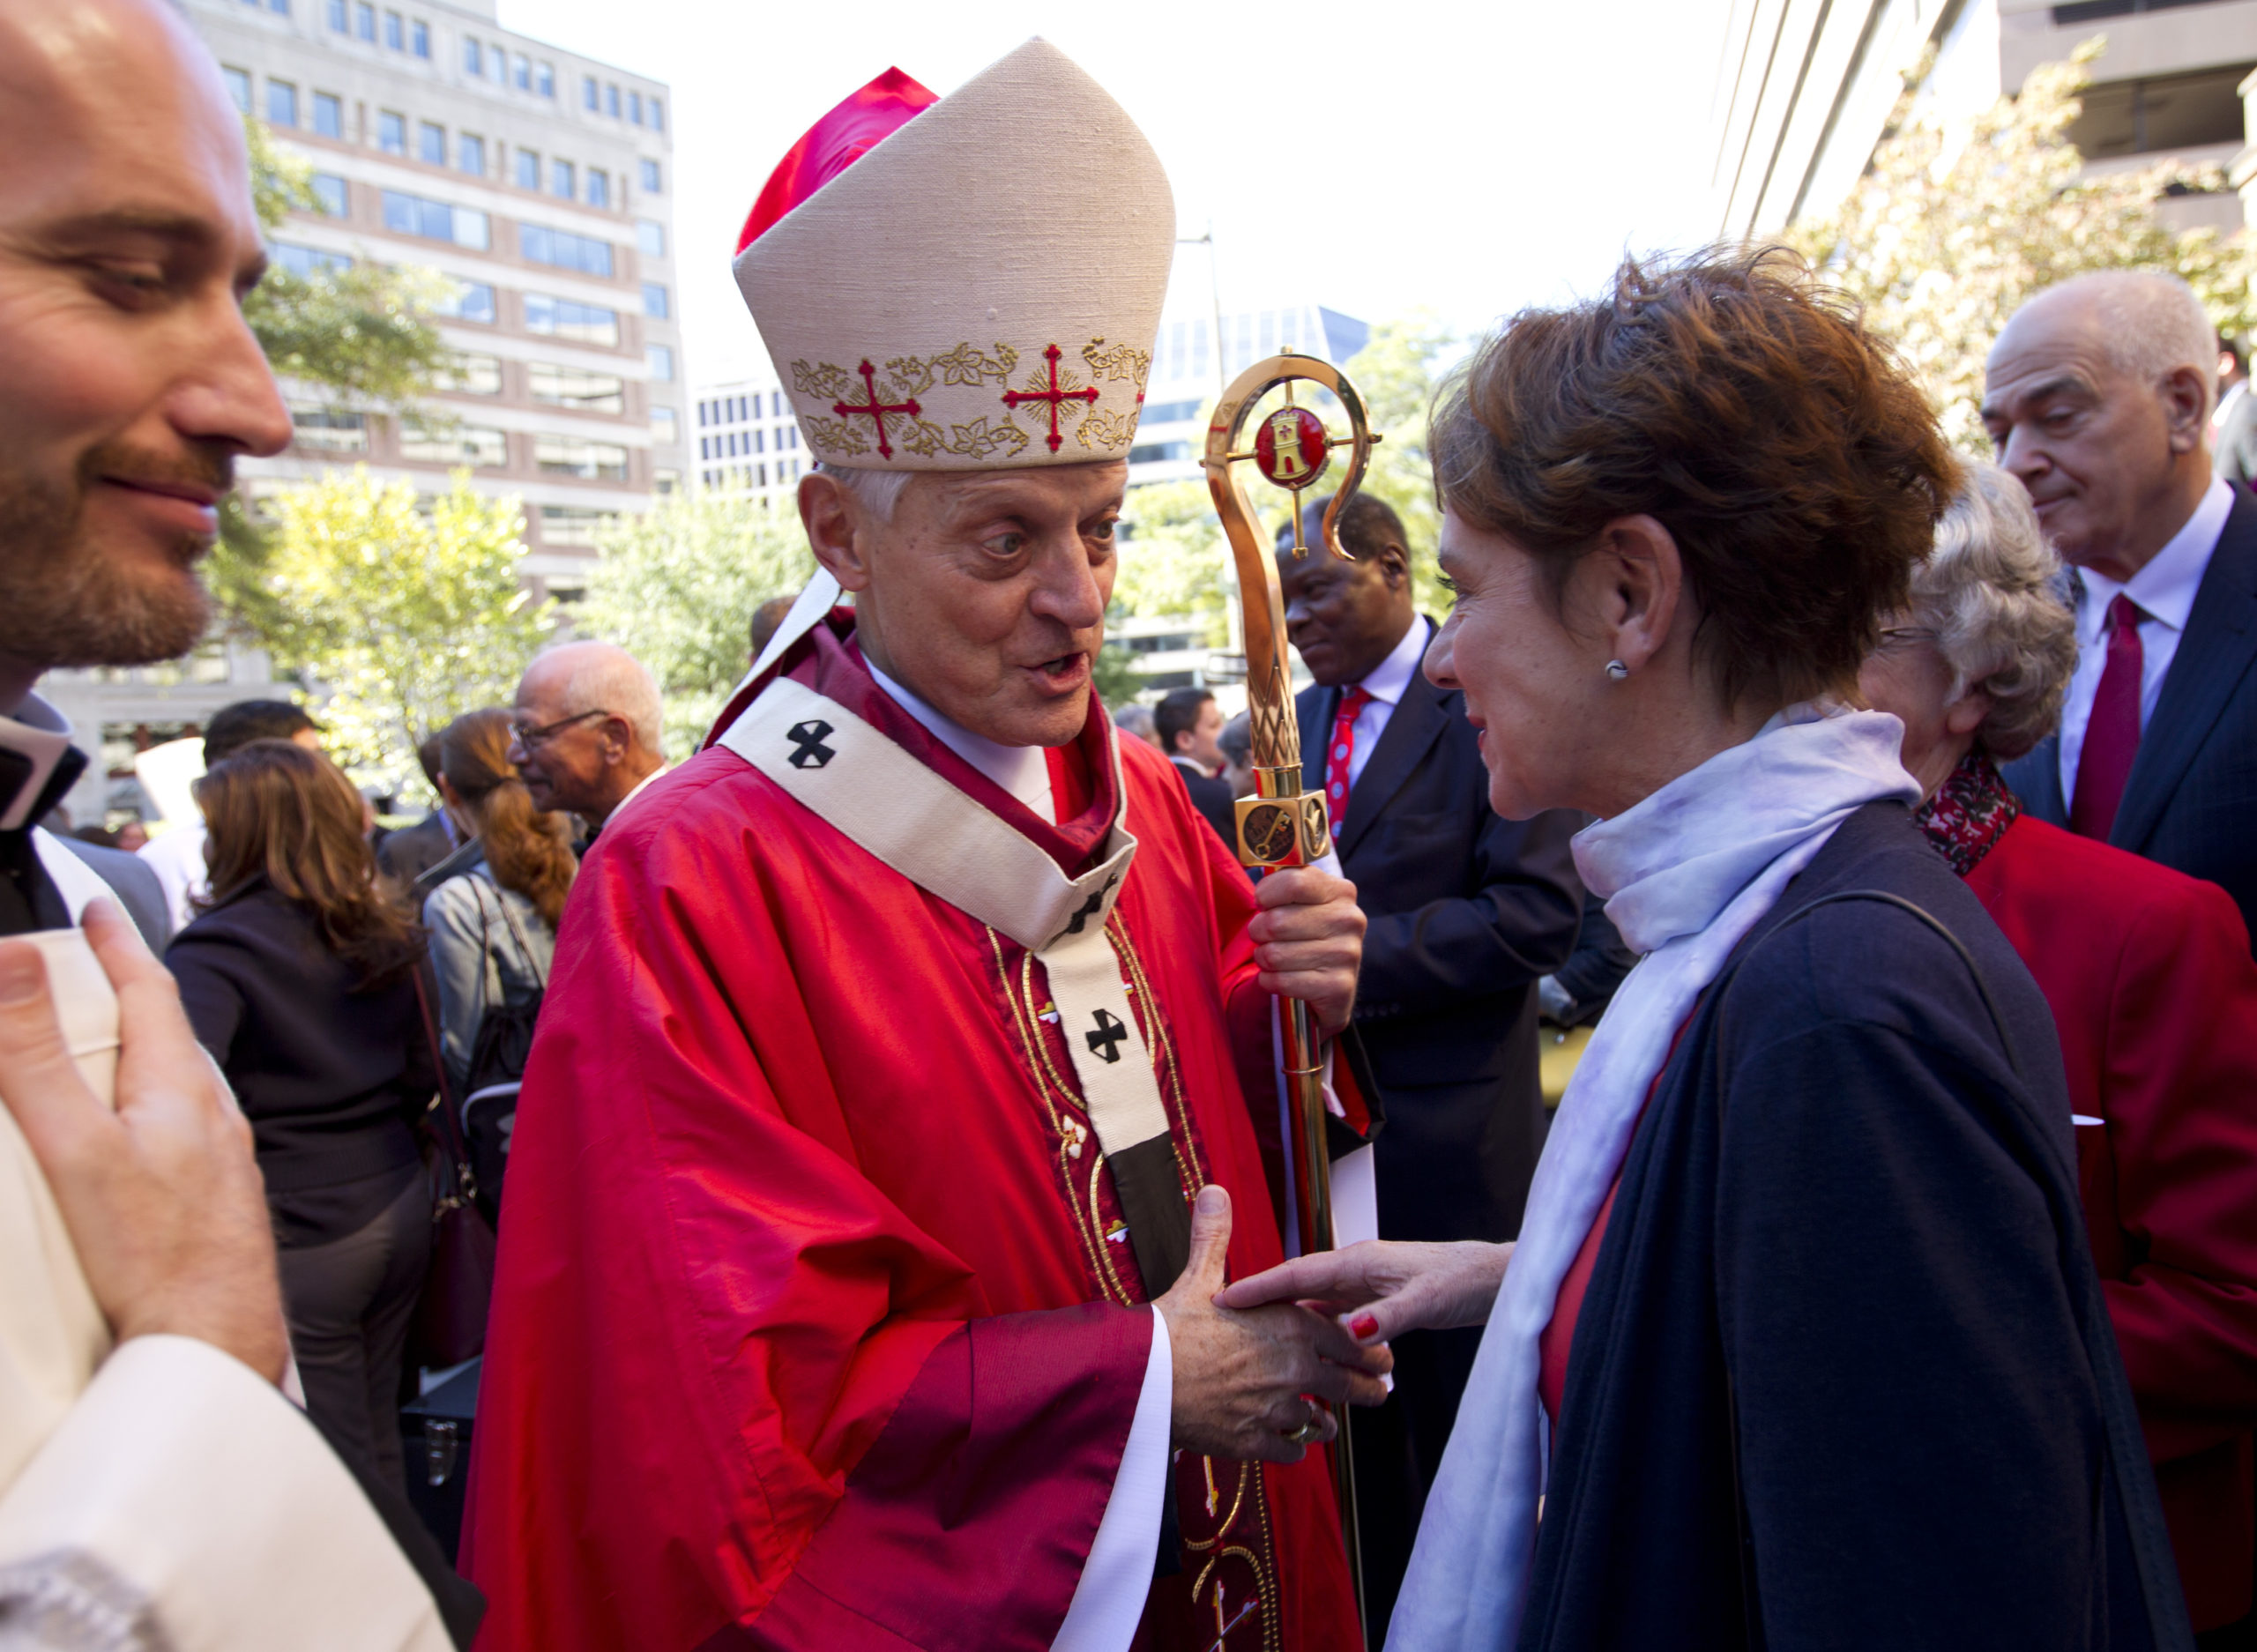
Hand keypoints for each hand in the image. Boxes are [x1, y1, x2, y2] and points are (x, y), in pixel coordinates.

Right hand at [0, 901, 288, 1382]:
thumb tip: (14, 961)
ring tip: (95, 1047)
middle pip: (163, 1034)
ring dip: (132, 1055)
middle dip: (123, 996)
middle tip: (88, 969)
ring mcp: (217, 1157)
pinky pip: (174, 1132)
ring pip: (171, 1084)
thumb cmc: (160, 1256)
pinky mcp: (212, 1200)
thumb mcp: (78, 1146)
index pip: (150, 989)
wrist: (218, 1339)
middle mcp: (210, 1114)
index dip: (118, 944)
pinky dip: (140, 1113)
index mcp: (181, 1086)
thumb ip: (39, 1057)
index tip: (95, 909)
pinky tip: (124, 1140)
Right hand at [1155, 1185, 1392, 1462]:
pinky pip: (1289, 1450)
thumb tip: (1214, 1191)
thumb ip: (1216, 1237)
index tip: (1381, 1356)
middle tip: (1378, 1392)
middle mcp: (1293, 1368)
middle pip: (1347, 1385)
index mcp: (1289, 1327)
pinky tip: (1291, 1444)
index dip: (1366, 1349)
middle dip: (1366, 1390)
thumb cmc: (1169, 1328)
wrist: (1141, 1379)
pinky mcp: (1255, 1442)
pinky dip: (1292, 1448)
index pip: (1347, 1339)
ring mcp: (1276, 1408)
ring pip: (1319, 1423)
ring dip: (1326, 1424)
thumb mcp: (1198, 1278)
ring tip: (1330, 1425)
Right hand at [1216, 1239, 1511, 1348]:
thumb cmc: (1463, 1280)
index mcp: (1359, 1261)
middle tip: (1225, 1324)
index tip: (1224, 1299)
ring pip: (1313, 1303)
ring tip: (1253, 1340)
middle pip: (1297, 1286)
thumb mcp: (1425, 1301)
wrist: (1495, 1280)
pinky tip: (1305, 1350)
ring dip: (1286, 1319)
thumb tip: (1352, 1336)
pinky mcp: (1375, 1299)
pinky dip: (1314, 1330)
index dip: (1259, 1287)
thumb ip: (1387, 1318)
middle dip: (1261, 1302)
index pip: (1297, 1273)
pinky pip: (1333, 1316)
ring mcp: (1364, 1285)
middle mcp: (1356, 1270)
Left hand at [1249, 866, 1364, 1036]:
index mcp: (1341, 891)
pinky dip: (1270, 981)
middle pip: (1277, 922)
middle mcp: (1350, 920)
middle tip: (1265, 938)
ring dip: (1264, 959)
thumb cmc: (1307, 938)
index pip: (1293, 882)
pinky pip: (1282, 982)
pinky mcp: (1339, 986)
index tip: (1262, 904)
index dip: (1266, 895)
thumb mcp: (1303, 904)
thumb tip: (1259, 889)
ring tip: (1274, 959)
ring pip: (1275, 954)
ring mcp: (1348, 954)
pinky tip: (1280, 978)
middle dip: (1259, 932)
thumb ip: (1286, 885)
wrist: (1331, 988)